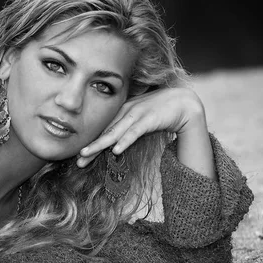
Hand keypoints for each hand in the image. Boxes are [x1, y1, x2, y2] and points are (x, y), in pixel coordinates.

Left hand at [78, 88, 205, 167]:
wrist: (184, 103)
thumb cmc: (160, 112)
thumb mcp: (139, 121)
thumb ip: (127, 129)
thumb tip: (114, 144)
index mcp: (121, 112)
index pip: (103, 130)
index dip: (91, 143)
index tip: (78, 157)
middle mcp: (126, 112)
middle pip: (105, 132)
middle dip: (91, 146)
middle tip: (78, 159)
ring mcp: (137, 115)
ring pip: (115, 132)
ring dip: (100, 144)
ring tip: (86, 153)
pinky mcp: (150, 119)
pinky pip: (135, 132)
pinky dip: (125, 141)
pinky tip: (116, 150)